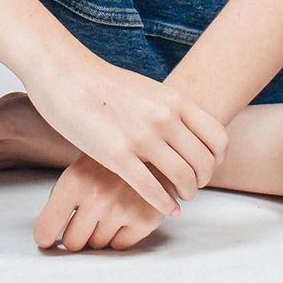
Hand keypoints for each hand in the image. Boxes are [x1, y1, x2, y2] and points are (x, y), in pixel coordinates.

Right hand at [20, 50, 228, 216]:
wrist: (65, 73)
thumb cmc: (103, 82)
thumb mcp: (147, 89)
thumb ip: (168, 109)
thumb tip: (183, 129)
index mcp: (174, 100)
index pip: (217, 138)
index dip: (217, 160)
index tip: (207, 167)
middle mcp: (164, 118)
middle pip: (203, 163)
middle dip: (201, 182)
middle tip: (192, 187)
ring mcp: (141, 137)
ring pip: (183, 179)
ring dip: (185, 195)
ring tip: (179, 198)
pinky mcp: (117, 155)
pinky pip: (152, 189)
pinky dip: (164, 204)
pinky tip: (165, 209)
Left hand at [32, 151, 171, 251]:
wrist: (155, 145)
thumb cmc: (112, 159)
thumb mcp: (80, 167)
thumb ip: (63, 197)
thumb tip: (46, 234)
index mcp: (74, 181)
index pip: (46, 228)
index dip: (45, 236)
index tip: (47, 238)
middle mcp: (97, 197)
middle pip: (73, 242)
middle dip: (77, 233)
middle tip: (87, 217)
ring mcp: (122, 209)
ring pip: (98, 245)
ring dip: (101, 232)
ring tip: (111, 206)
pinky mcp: (146, 219)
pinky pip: (121, 246)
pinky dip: (122, 234)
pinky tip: (127, 212)